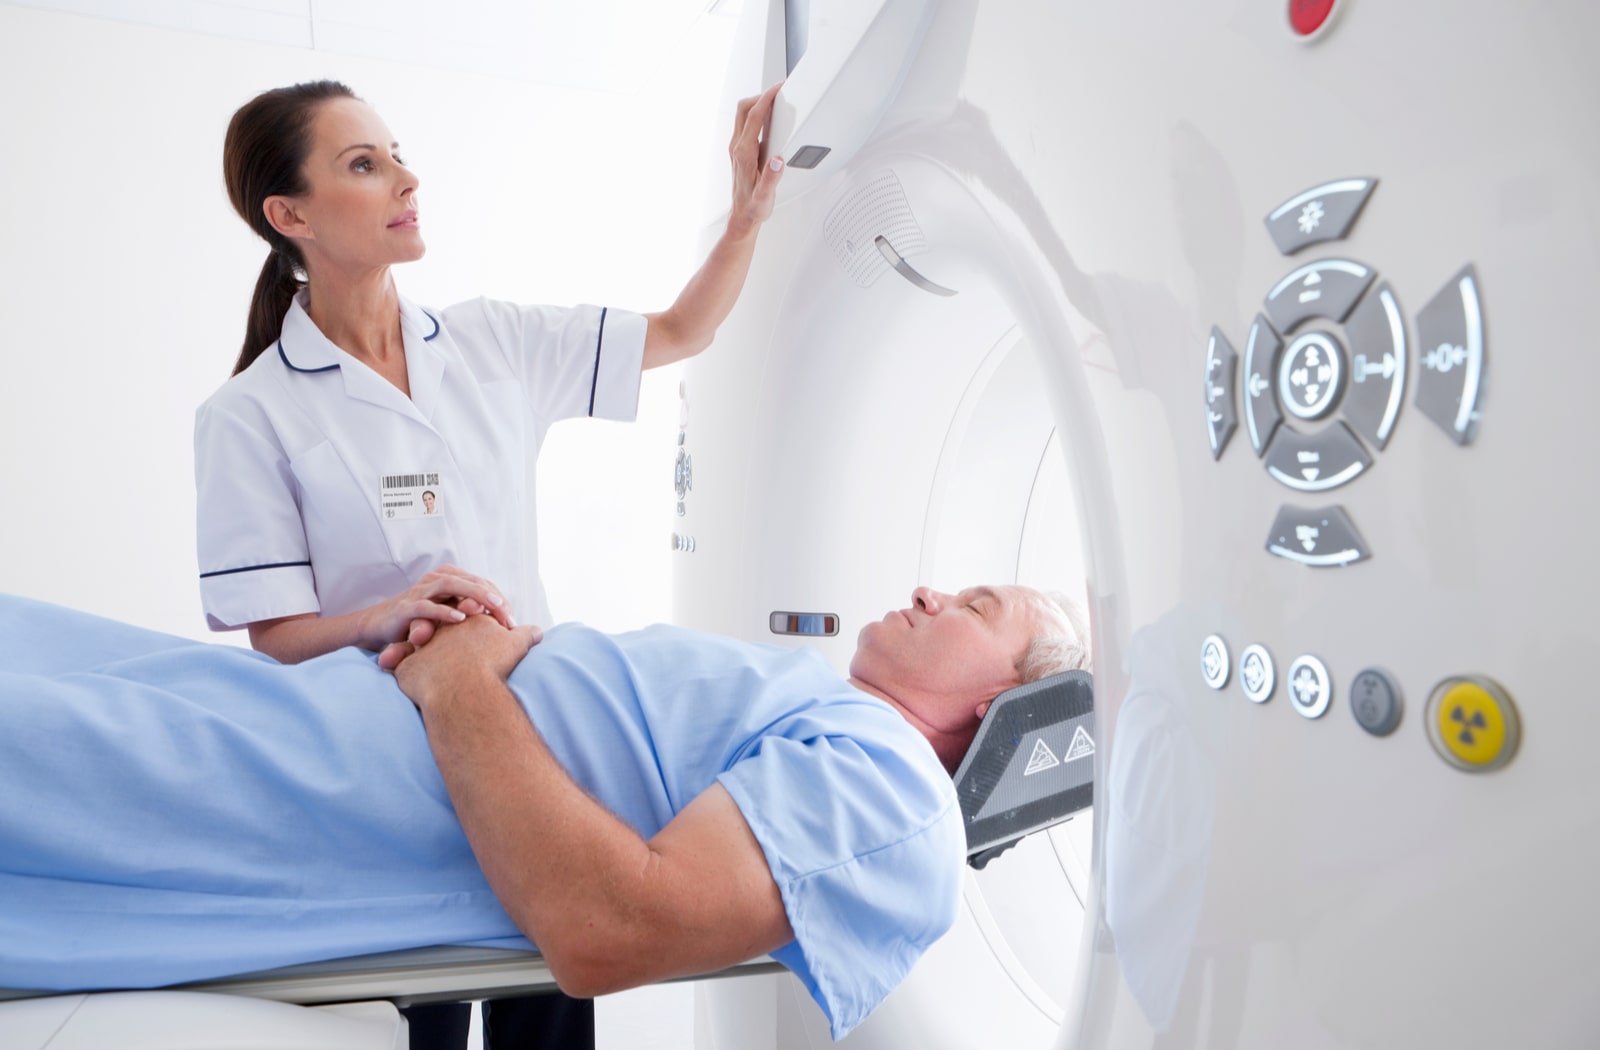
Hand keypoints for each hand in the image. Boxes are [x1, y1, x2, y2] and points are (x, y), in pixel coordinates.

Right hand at [357, 565, 514, 656]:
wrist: (380, 627)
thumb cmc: (420, 622)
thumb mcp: (449, 616)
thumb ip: (471, 613)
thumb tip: (505, 625)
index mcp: (450, 578)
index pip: (482, 584)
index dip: (500, 600)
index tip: (514, 622)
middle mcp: (437, 579)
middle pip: (472, 582)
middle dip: (493, 599)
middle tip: (510, 618)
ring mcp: (421, 591)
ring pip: (452, 586)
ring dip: (474, 596)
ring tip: (492, 608)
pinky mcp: (406, 606)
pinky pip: (427, 606)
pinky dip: (444, 611)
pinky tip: (460, 619)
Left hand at [390, 614, 542, 711]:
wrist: (465, 689)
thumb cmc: (492, 666)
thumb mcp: (516, 646)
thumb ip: (526, 635)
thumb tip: (539, 631)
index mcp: (466, 620)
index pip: (462, 614)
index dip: (464, 618)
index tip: (465, 622)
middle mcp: (443, 629)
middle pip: (436, 624)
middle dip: (434, 627)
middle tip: (434, 633)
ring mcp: (423, 647)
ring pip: (413, 642)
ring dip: (408, 644)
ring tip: (409, 647)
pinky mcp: (407, 668)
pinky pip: (398, 665)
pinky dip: (395, 664)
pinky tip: (394, 666)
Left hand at [727, 82, 784, 238]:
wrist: (742, 217)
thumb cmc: (753, 208)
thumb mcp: (765, 196)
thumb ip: (772, 178)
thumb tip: (777, 160)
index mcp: (744, 153)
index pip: (753, 117)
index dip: (766, 99)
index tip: (778, 89)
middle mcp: (737, 148)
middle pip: (744, 109)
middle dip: (760, 96)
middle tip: (778, 92)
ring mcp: (737, 148)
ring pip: (744, 115)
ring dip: (758, 104)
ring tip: (776, 102)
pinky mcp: (741, 151)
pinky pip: (747, 125)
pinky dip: (758, 116)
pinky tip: (770, 120)